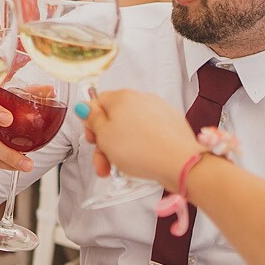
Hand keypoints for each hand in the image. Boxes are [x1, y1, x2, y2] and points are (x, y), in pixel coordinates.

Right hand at [81, 89, 199, 185]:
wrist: (178, 162)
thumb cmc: (141, 149)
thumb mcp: (104, 136)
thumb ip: (92, 119)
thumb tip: (85, 108)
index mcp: (122, 97)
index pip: (97, 103)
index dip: (91, 123)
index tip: (92, 139)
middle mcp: (141, 99)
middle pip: (115, 118)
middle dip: (106, 142)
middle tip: (104, 160)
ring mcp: (158, 111)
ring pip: (132, 128)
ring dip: (122, 147)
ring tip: (121, 168)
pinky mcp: (171, 125)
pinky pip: (149, 133)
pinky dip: (142, 146)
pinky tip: (140, 161)